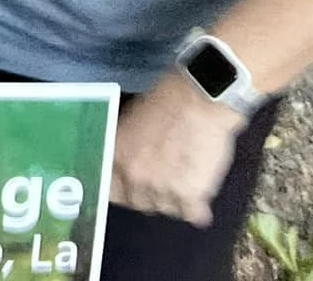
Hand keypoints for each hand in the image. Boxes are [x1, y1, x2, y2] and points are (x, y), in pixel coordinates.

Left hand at [107, 71, 245, 226]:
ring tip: (186, 178)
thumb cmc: (170, 98)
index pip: (111, 190)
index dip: (124, 189)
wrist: (201, 98)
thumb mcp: (134, 118)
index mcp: (117, 155)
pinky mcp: (190, 195)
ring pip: (166, 209)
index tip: (132, 188)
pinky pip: (192, 213)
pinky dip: (197, 207)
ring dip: (175, 199)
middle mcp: (134, 175)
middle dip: (151, 194)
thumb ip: (128, 146)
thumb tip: (129, 161)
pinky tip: (200, 190)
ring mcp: (161, 188)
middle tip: (165, 180)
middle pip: (139, 202)